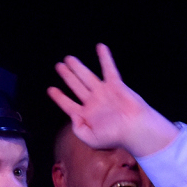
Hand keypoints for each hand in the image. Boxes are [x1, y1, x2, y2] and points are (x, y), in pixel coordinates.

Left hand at [46, 44, 176, 157]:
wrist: (135, 130)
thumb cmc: (115, 137)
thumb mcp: (91, 139)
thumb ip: (78, 129)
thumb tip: (72, 115)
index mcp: (86, 116)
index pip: (69, 105)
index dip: (59, 97)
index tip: (51, 90)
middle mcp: (93, 102)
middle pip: (76, 86)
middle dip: (67, 76)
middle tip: (59, 66)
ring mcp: (104, 93)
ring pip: (87, 77)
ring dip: (78, 67)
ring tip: (68, 59)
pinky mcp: (116, 85)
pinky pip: (109, 69)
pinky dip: (105, 58)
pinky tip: (100, 47)